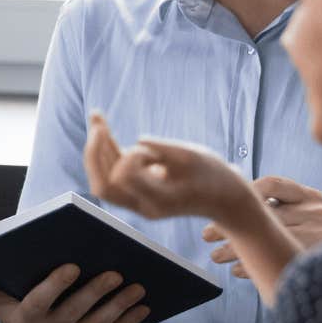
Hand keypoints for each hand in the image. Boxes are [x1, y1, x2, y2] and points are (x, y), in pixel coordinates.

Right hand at [0, 264, 149, 322]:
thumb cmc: (15, 317)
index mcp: (25, 321)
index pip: (40, 302)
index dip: (56, 285)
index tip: (73, 266)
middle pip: (75, 313)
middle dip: (97, 292)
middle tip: (116, 272)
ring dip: (120, 306)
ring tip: (137, 286)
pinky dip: (129, 322)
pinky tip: (142, 307)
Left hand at [85, 115, 254, 223]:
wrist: (225, 199)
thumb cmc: (214, 175)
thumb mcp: (194, 156)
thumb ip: (165, 149)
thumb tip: (138, 140)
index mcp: (161, 200)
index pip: (124, 180)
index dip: (126, 157)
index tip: (146, 149)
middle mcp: (145, 206)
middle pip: (104, 187)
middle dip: (96, 153)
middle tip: (98, 121)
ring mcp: (139, 202)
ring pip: (104, 180)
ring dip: (97, 148)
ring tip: (96, 116)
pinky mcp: (137, 192)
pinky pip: (113, 174)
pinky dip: (106, 151)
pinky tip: (102, 126)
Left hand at [203, 176, 321, 277]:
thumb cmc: (321, 245)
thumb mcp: (309, 220)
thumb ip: (282, 210)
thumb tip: (231, 205)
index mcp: (313, 197)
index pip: (273, 184)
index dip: (244, 194)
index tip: (221, 207)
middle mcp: (318, 211)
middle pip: (264, 213)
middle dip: (231, 225)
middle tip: (206, 235)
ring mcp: (321, 233)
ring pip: (267, 237)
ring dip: (236, 248)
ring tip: (216, 256)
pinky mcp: (319, 257)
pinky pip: (276, 258)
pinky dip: (254, 265)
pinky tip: (238, 270)